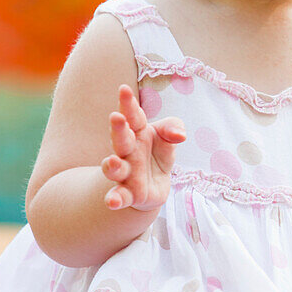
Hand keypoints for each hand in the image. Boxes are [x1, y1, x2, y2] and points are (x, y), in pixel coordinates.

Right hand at [101, 84, 186, 210]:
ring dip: (111, 166)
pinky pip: (119, 196)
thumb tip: (179, 135)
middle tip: (116, 117)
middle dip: (118, 129)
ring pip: (115, 168)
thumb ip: (173, 129)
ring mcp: (126, 173)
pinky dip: (114, 198)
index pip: (133, 116)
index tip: (124, 89)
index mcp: (137, 133)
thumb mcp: (168, 138)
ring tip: (112, 162)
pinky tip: (111, 201)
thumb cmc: (158, 154)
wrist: (155, 184)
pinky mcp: (129, 194)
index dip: (128, 104)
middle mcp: (128, 152)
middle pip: (121, 139)